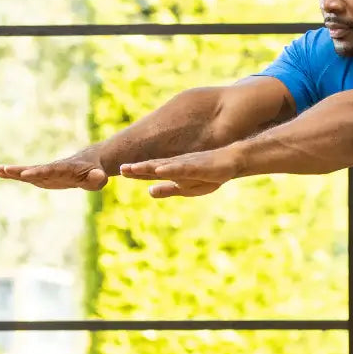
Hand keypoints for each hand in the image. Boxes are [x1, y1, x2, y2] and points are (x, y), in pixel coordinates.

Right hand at [0, 151, 107, 190]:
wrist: (90, 163)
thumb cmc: (96, 172)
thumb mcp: (99, 177)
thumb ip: (97, 178)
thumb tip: (97, 177)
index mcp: (66, 169)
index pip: (51, 171)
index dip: (40, 173)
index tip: (27, 174)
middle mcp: (54, 169)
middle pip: (36, 169)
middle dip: (21, 170)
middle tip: (5, 169)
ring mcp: (47, 173)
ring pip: (30, 172)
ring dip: (15, 172)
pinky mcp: (44, 177)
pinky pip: (29, 176)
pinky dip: (16, 175)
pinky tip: (1, 174)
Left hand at [119, 150, 238, 197]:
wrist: (231, 161)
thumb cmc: (210, 174)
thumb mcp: (187, 187)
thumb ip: (168, 189)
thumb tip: (149, 192)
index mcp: (172, 171)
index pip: (151, 173)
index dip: (136, 172)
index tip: (121, 171)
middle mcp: (176, 165)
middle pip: (154, 167)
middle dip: (137, 169)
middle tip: (121, 169)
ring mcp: (186, 164)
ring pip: (164, 166)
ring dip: (148, 167)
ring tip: (134, 169)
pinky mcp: (197, 166)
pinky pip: (181, 168)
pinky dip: (169, 169)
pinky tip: (159, 170)